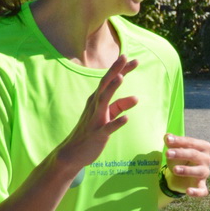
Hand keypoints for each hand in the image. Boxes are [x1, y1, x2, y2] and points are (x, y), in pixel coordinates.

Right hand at [53, 56, 138, 170]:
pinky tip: (126, 119)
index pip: (108, 81)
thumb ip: (120, 106)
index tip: (131, 58)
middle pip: (105, 85)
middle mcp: (94, 106)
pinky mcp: (97, 135)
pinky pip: (107, 128)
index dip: (120, 69)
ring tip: (121, 77)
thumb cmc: (91, 131)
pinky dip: (116, 123)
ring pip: (103, 101)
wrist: (73, 153)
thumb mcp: (107, 116)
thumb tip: (136, 98)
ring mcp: (95, 120)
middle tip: (126, 57)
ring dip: (112, 89)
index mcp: (96, 100)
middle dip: (115, 70)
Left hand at [164, 132, 209, 196]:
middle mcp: (206, 159)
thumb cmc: (180, 158)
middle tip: (167, 153)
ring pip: (198, 171)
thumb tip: (167, 136)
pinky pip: (202, 190)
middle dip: (180, 154)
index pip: (191, 142)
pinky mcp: (202, 186)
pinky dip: (196, 192)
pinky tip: (188, 192)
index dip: (179, 141)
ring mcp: (205, 173)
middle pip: (194, 155)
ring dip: (187, 170)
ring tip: (175, 169)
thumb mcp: (175, 149)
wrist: (180, 176)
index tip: (167, 140)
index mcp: (203, 147)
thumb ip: (172, 142)